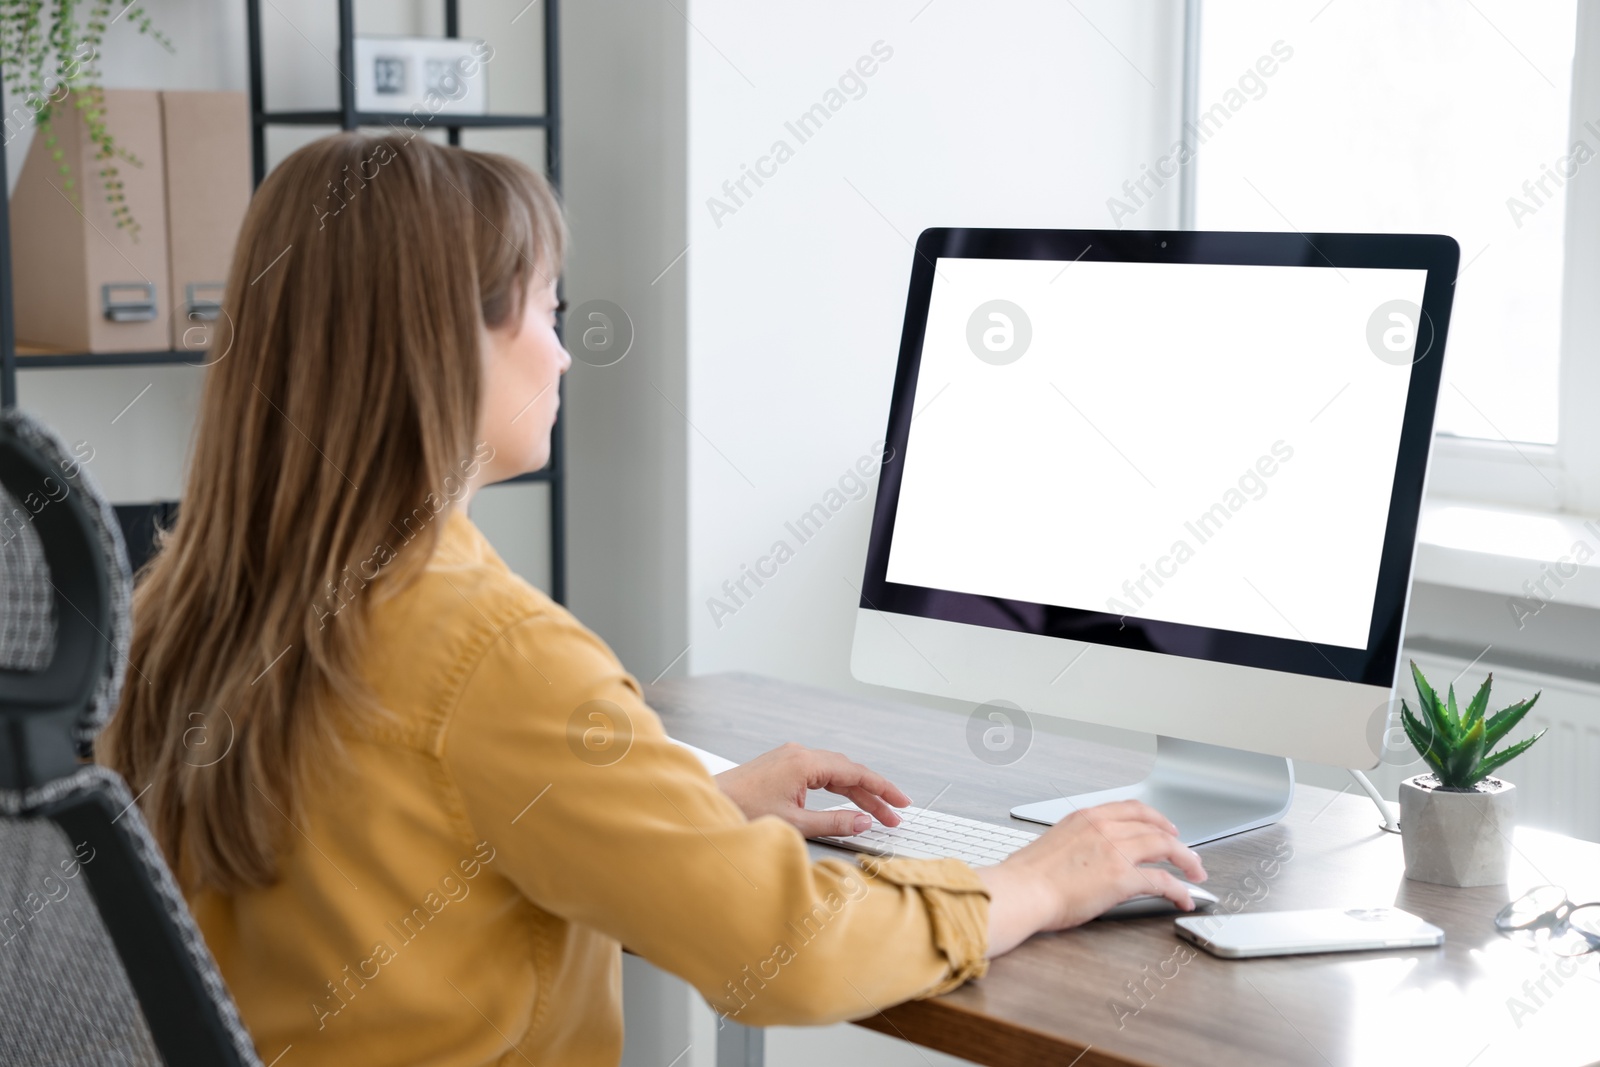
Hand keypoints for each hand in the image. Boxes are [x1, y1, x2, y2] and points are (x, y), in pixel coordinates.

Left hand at [714, 742, 910, 837]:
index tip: (900, 802)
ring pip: (834, 772)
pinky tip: (847, 802)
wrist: (709, 804)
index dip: (882, 788)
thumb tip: (864, 821)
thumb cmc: (742, 810)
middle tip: (893, 815)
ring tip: (876, 813)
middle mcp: (798, 754)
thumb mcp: (795, 823)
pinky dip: (837, 788)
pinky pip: (819, 774)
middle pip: (848, 771)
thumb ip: (834, 822)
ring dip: (856, 792)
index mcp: (804, 762)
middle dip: (873, 794)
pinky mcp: (783, 766)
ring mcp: (790, 758)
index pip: (855, 772)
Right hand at [977, 800, 1206, 955]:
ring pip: (1166, 848)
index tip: (1166, 828)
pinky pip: (1162, 881)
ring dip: (1186, 861)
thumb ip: (1080, 842)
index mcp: (1086, 817)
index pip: (1132, 809)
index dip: (1156, 818)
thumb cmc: (1029, 875)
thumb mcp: (1056, 843)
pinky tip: (1183, 898)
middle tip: (1188, 855)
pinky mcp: (1122, 877)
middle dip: (1177, 841)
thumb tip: (1090, 855)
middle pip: (1154, 827)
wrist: (1021, 891)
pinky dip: (1179, 889)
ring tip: (1196, 874)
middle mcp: (1104, 828)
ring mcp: (1115, 851)